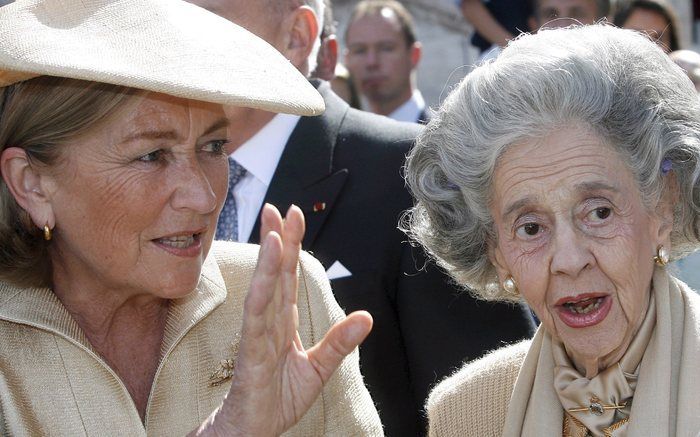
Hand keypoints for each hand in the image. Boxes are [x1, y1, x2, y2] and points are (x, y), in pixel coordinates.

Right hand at [192, 204, 372, 436]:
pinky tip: (268, 273)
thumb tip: (367, 316)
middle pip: (275, 275)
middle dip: (277, 240)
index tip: (294, 217)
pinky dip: (262, 294)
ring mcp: (257, 337)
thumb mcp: (318, 369)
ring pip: (264, 291)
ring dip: (270, 260)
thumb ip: (339, 342)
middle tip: (279, 208)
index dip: (292, 246)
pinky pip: (256, 321)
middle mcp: (268, 323)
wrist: (252, 432)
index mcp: (282, 323)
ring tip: (274, 231)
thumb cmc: (275, 400)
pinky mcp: (251, 356)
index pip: (288, 277)